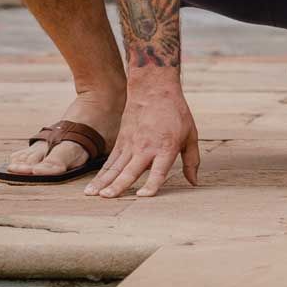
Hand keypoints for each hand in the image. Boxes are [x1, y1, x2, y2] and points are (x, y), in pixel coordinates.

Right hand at [85, 77, 199, 198]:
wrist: (154, 89)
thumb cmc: (176, 112)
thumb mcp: (191, 135)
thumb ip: (191, 160)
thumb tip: (194, 182)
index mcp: (166, 148)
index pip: (158, 170)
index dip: (152, 184)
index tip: (143, 196)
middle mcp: (146, 148)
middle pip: (130, 170)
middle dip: (119, 185)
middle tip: (107, 197)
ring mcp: (131, 145)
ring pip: (115, 167)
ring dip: (103, 182)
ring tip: (92, 195)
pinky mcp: (121, 142)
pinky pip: (110, 162)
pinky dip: (101, 175)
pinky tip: (93, 186)